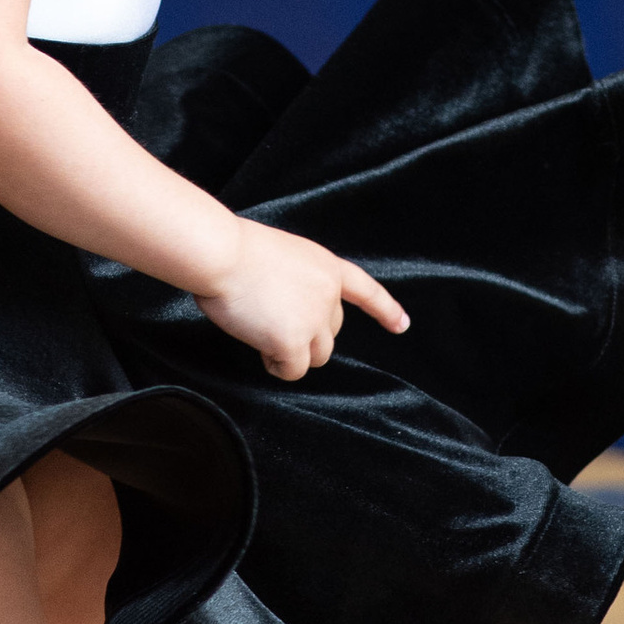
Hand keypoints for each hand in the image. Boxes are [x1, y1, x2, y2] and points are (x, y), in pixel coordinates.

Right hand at [193, 218, 409, 381]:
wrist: (221, 254)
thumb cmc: (235, 252)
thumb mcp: (282, 257)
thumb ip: (298, 283)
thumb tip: (288, 314)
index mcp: (326, 267)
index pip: (365, 290)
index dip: (385, 310)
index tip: (401, 325)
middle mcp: (329, 294)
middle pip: (330, 333)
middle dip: (304, 335)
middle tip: (268, 318)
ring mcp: (315, 319)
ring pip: (316, 356)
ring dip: (291, 352)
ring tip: (260, 330)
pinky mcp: (295, 342)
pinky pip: (292, 371)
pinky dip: (275, 365)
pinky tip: (257, 344)